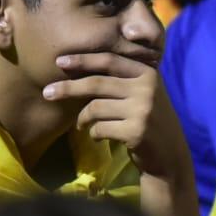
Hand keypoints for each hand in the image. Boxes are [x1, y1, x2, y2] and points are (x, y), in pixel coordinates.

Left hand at [42, 52, 190, 180]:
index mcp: (148, 73)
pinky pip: (100, 128)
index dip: (83, 60)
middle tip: (47, 93)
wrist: (169, 155)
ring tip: (81, 125)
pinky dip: (93, 134)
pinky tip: (97, 137)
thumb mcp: (143, 93)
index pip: (109, 61)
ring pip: (95, 108)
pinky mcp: (136, 131)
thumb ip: (123, 78)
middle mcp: (147, 88)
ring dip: (82, 118)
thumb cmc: (149, 120)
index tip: (59, 61)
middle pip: (97, 83)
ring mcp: (143, 110)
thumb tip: (77, 65)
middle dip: (68, 88)